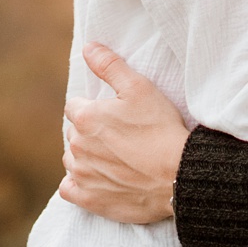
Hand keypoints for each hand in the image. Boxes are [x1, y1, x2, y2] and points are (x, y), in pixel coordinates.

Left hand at [59, 42, 189, 223]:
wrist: (178, 176)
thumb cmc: (161, 129)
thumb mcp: (139, 88)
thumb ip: (110, 65)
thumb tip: (88, 47)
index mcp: (86, 117)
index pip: (75, 107)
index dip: (95, 108)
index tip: (114, 115)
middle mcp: (77, 146)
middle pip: (74, 133)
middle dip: (90, 132)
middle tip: (119, 135)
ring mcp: (82, 175)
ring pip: (72, 160)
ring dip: (86, 156)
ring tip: (114, 157)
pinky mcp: (89, 199)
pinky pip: (69, 189)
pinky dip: (78, 184)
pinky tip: (97, 179)